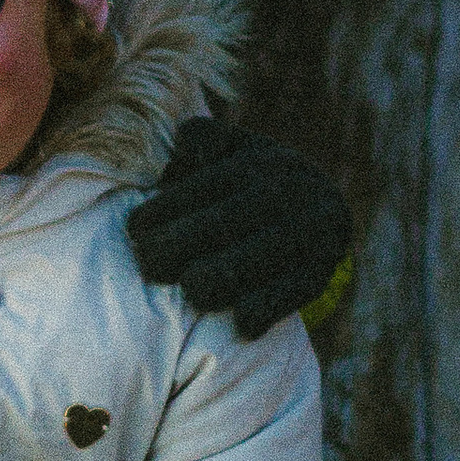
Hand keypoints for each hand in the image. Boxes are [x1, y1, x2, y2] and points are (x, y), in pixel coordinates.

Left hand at [127, 117, 352, 338]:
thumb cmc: (253, 178)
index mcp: (262, 161)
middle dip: (182, 246)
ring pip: (262, 258)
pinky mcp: (323, 270)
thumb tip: (188, 156)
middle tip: (150, 266)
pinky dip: (269, 308)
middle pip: (229, 222)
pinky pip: (296, 291)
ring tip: (191, 289)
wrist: (324, 207)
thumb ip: (201, 138)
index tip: (135, 229)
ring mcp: (313, 232)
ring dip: (221, 279)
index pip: (207, 185)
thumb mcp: (230, 147)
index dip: (165, 208)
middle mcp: (291, 193)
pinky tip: (240, 323)